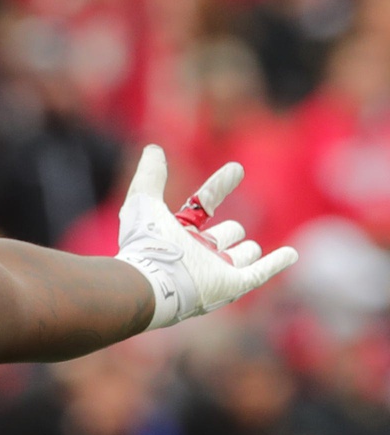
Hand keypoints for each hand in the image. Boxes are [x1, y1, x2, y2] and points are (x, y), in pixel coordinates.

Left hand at [115, 145, 297, 329]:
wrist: (152, 283)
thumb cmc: (145, 243)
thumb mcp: (143, 202)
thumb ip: (149, 175)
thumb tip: (154, 149)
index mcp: (179, 232)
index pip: (206, 204)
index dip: (219, 186)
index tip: (236, 169)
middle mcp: (198, 253)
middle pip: (227, 233)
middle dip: (230, 231)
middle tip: (227, 231)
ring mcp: (216, 270)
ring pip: (244, 251)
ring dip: (246, 248)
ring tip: (243, 249)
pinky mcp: (231, 286)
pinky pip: (259, 273)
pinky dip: (276, 263)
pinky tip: (291, 254)